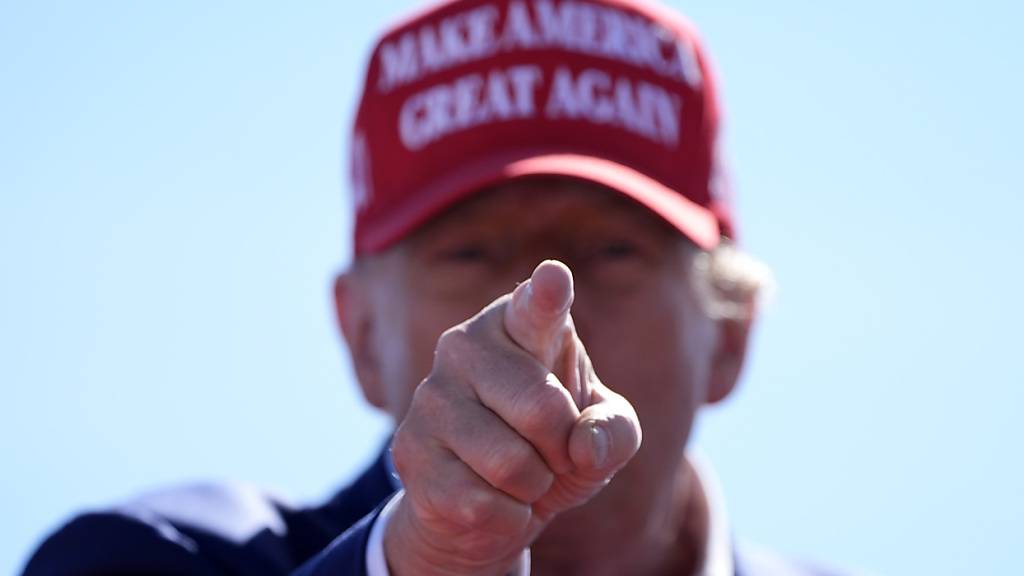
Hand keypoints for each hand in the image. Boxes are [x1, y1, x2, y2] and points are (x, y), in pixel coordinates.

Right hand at [385, 260, 641, 574]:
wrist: (486, 506)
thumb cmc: (551, 447)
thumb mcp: (602, 434)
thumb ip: (615, 431)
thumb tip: (584, 446)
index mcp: (516, 325)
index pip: (535, 308)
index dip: (546, 295)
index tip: (553, 277)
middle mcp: (464, 346)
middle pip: (543, 410)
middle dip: (562, 449)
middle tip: (551, 451)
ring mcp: (430, 398)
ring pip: (513, 463)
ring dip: (534, 486)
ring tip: (519, 475)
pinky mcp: (409, 453)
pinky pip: (484, 503)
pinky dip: (508, 517)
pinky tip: (491, 500)